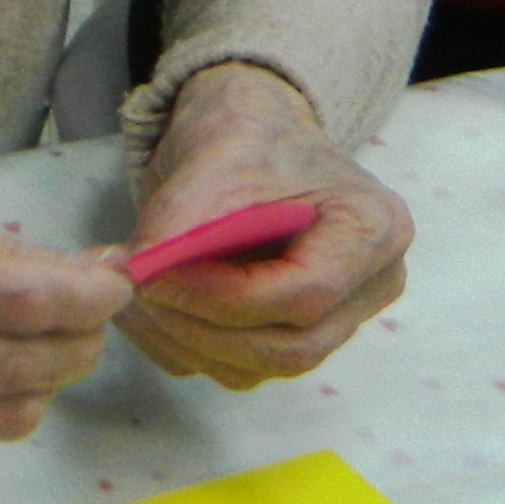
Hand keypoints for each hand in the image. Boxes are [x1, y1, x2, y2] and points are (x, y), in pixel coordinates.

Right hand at [0, 163, 133, 447]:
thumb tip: (91, 271)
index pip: (18, 300)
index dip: (88, 296)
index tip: (116, 280)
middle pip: (22, 364)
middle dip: (81, 339)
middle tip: (91, 312)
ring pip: (4, 412)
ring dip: (49, 379)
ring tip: (48, 342)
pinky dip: (0, 403)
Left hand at [118, 62, 411, 389]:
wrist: (248, 137)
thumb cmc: (245, 134)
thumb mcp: (211, 155)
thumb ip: (178, 218)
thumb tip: (136, 279)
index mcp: (372, 229)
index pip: (306, 294)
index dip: (223, 298)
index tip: (154, 280)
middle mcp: (370, 285)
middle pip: (289, 346)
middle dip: (201, 328)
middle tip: (137, 292)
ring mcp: (336, 319)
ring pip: (257, 368)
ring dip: (183, 341)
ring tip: (133, 294)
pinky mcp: (291, 336)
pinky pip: (235, 369)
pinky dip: (182, 347)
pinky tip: (148, 308)